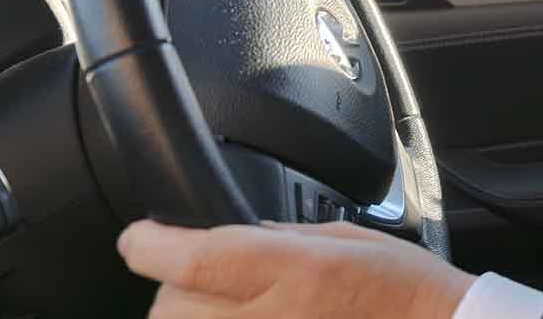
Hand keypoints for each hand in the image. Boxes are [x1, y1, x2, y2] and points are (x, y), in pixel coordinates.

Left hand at [118, 219, 474, 317]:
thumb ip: (281, 236)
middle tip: (200, 275)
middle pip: (171, 306)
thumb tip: (232, 235)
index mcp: (296, 271)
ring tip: (223, 309)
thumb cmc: (403, 290)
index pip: (193, 257)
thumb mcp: (347, 238)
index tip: (139, 237)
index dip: (149, 244)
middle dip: (174, 284)